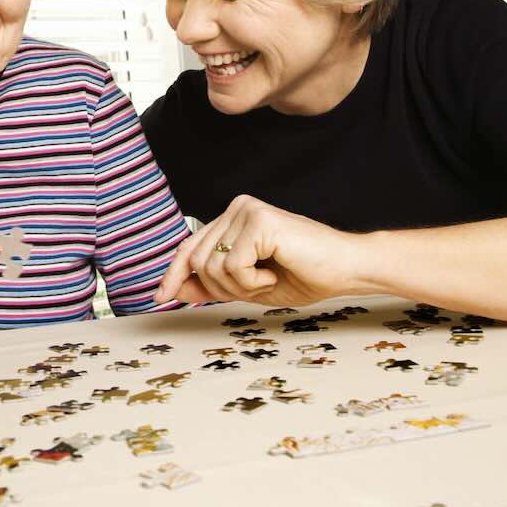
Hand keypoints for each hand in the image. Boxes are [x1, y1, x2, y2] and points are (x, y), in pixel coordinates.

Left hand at [154, 194, 365, 307]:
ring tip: (269, 279)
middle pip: (196, 260)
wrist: (346, 270)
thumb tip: (172, 290)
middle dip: (220, 289)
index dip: (173, 274)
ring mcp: (247, 210)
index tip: (159, 298)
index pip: (190, 247)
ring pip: (211, 266)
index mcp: (232, 219)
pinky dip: (252, 282)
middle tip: (257, 288)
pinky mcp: (259, 220)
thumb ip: (210, 285)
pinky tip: (275, 273)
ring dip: (239, 287)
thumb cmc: (304, 276)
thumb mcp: (247, 287)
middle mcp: (236, 208)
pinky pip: (233, 265)